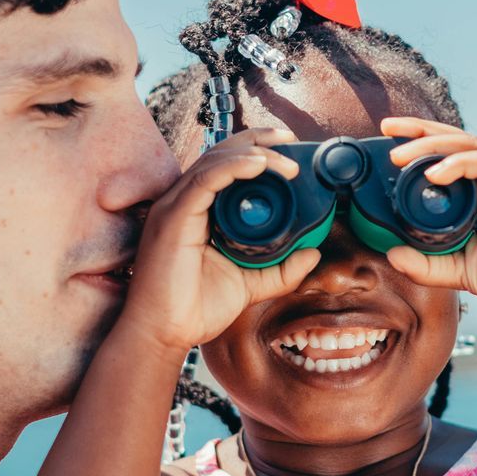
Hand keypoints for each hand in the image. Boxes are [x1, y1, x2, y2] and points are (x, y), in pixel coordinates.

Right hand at [114, 128, 321, 353]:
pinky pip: (205, 180)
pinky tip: (259, 164)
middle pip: (220, 153)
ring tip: (286, 161)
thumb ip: (281, 270)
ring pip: (215, 161)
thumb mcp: (250, 284)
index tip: (289, 147)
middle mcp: (183, 201)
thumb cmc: (195, 309)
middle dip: (257, 140)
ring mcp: (175, 207)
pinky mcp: (172, 218)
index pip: (225, 164)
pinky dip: (233, 167)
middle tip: (291, 140)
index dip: (256, 149)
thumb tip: (313, 252)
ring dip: (254, 154)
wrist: (164, 334)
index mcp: (197, 210)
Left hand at [379, 117, 476, 323]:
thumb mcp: (462, 271)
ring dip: (433, 147)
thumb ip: (428, 264)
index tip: (387, 139)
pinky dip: (461, 164)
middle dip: (420, 132)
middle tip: (387, 130)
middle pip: (459, 141)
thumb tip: (391, 254)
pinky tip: (435, 174)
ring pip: (472, 147)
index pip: (452, 155)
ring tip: (401, 156)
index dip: (421, 142)